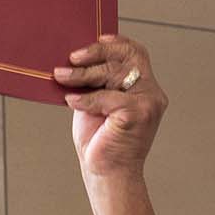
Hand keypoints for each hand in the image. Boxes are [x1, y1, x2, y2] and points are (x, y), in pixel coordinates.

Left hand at [55, 35, 166, 180]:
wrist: (108, 174)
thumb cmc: (102, 141)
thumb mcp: (97, 103)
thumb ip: (97, 82)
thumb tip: (74, 58)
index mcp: (146, 88)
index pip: (137, 53)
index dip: (117, 42)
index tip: (96, 39)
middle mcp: (152, 93)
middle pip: (124, 58)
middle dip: (95, 54)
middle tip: (72, 58)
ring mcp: (148, 103)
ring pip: (113, 74)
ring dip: (83, 75)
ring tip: (62, 76)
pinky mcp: (138, 113)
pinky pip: (106, 97)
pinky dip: (86, 99)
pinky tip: (71, 101)